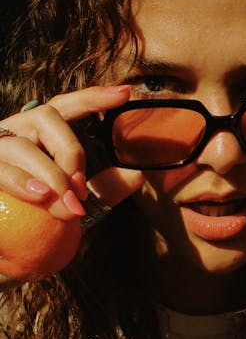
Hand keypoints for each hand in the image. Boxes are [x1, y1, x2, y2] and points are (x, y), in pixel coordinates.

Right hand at [0, 86, 141, 219]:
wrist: (6, 245)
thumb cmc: (38, 218)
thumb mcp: (78, 201)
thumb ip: (105, 188)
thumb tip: (137, 174)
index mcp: (38, 132)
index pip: (64, 106)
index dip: (92, 97)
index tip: (124, 93)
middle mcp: (14, 132)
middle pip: (45, 116)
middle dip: (70, 151)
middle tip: (82, 188)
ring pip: (23, 146)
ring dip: (52, 176)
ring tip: (68, 205)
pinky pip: (1, 170)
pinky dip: (22, 182)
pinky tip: (40, 195)